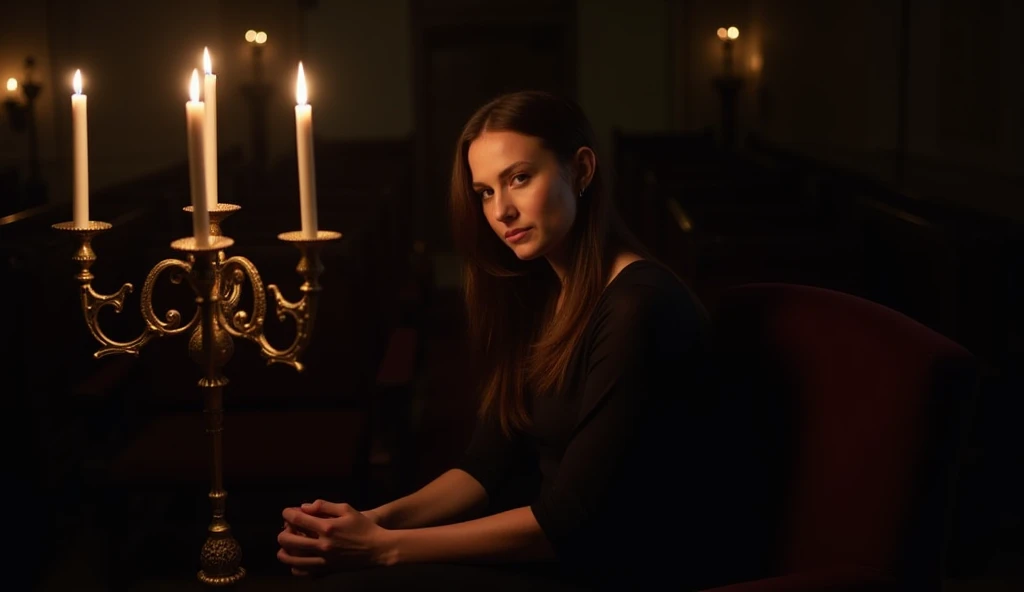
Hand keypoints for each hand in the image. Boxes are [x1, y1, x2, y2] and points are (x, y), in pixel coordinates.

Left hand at [278, 500, 392, 575]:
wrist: (377, 549)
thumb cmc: (363, 527)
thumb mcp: (347, 509)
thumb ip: (325, 506)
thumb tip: (305, 507)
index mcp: (328, 527)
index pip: (298, 519)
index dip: (288, 514)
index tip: (287, 512)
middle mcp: (323, 544)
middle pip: (290, 541)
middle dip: (282, 534)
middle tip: (284, 530)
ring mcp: (324, 559)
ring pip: (294, 560)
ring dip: (284, 553)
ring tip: (283, 549)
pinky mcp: (328, 569)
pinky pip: (305, 572)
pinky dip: (296, 568)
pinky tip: (296, 562)